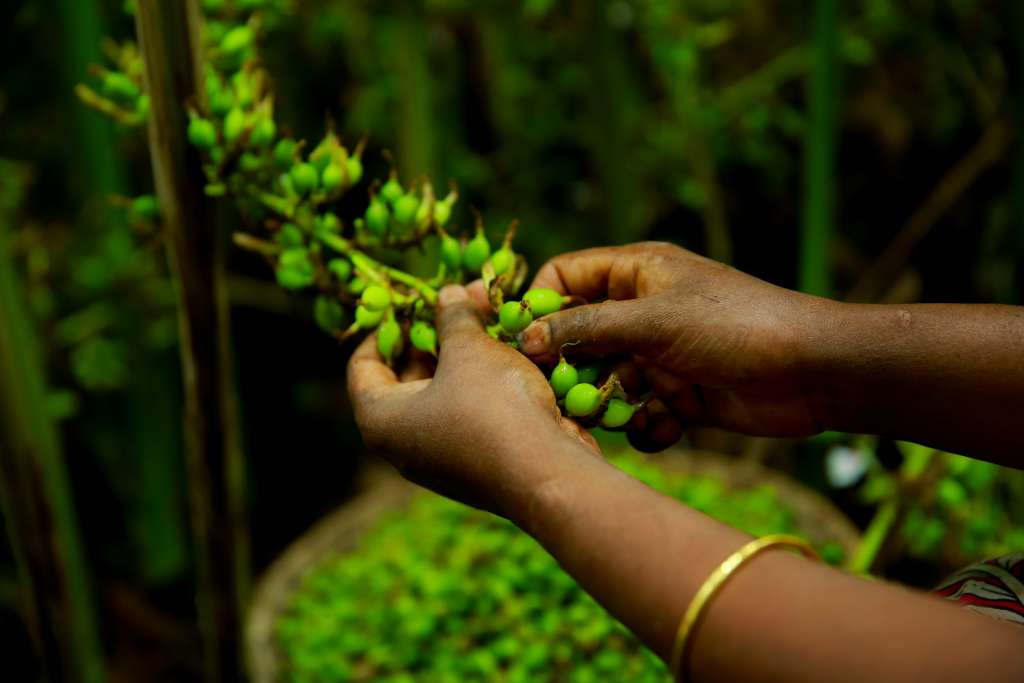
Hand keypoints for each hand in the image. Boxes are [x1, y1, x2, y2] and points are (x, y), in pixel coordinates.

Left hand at [347, 284, 598, 514]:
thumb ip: (454, 317)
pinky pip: (470, 415)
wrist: (547, 473)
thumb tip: (447, 294)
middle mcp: (404, 446)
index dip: (385, 329)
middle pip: (406, 379)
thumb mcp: (469, 349)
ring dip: (464, 357)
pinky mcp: (477, 466)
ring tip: (491, 321)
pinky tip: (512, 359)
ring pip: (444, 395)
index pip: (362, 367)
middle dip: (434, 336)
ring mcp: (441, 460)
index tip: (411, 304)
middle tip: (461, 304)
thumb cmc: (492, 406)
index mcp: (382, 420)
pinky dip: (484, 385)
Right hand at [518, 242, 834, 448]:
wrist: (813, 371)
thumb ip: (587, 328)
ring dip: (609, 404)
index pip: (566, 278)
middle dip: (572, 369)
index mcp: (636, 273)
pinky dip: (648, 426)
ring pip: (607, 382)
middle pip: (580, 338)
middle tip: (560, 396)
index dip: (541, 307)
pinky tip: (669, 427)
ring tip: (624, 415)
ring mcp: (661, 355)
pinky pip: (642, 413)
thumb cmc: (733, 326)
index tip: (523, 345)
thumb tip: (530, 338)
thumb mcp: (653, 321)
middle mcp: (643, 312)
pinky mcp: (680, 395)